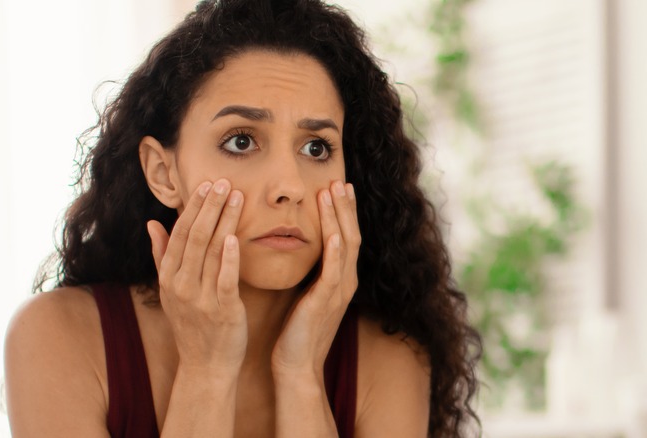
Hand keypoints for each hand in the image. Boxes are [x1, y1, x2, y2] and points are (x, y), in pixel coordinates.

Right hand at [147, 179, 247, 372]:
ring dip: (224, 221)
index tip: (206, 184)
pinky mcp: (222, 310)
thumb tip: (152, 223)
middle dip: (210, 206)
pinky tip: (235, 237)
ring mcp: (201, 298)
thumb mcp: (171, 291)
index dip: (194, 207)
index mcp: (169, 277)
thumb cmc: (192, 324)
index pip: (180, 233)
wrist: (206, 366)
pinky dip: (229, 258)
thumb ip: (162, 255)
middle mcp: (181, 285)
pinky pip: (224, 279)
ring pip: (212, 251)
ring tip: (236, 197)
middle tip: (224, 181)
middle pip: (196, 237)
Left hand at [271, 180, 360, 376]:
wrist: (296, 366)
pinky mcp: (325, 303)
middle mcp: (345, 282)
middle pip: (350, 235)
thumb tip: (298, 248)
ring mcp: (338, 292)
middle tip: (340, 180)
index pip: (345, 237)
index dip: (343, 211)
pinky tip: (333, 232)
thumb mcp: (306, 294)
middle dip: (345, 207)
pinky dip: (335, 251)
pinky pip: (333, 272)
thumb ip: (309, 272)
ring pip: (344, 246)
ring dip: (340, 218)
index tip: (337, 186)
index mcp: (339, 279)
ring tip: (334, 192)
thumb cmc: (297, 331)